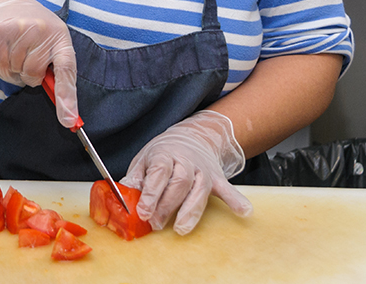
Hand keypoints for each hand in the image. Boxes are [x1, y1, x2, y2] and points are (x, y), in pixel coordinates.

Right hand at [0, 0, 77, 126]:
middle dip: (29, 74)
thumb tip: (66, 111)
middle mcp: (44, 31)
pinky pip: (1, 65)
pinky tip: (5, 49)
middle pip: (34, 75)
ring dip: (14, 68)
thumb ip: (57, 71)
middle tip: (28, 57)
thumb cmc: (34, 30)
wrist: (6, 5)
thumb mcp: (52, 43)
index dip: (67, 97)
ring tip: (16, 50)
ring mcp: (22, 29)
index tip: (69, 119)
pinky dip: (1, 65)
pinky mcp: (1, 31)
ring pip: (16, 71)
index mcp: (61, 38)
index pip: (67, 71)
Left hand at [122, 110, 251, 234]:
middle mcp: (186, 160)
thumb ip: (135, 178)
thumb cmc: (163, 153)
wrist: (191, 137)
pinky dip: (236, 200)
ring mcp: (203, 169)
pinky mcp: (216, 178)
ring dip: (191, 210)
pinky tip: (244, 212)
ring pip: (200, 189)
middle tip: (156, 223)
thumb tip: (122, 196)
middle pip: (179, 182)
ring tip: (181, 229)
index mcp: (164, 154)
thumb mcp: (144, 159)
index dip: (151, 192)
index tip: (143, 211)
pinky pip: (227, 189)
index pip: (159, 172)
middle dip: (167, 205)